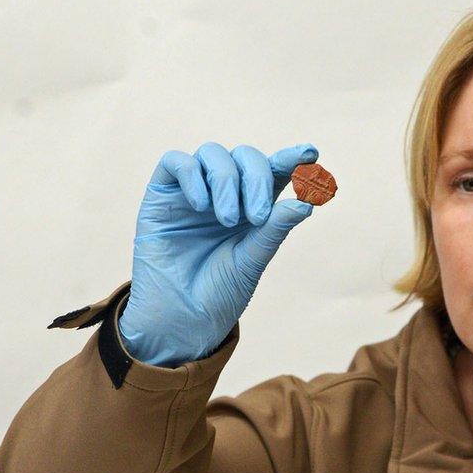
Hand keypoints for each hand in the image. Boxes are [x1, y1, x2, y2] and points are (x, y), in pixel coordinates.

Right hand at [121, 141, 319, 365]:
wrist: (179, 319)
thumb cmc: (219, 293)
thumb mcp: (252, 261)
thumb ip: (274, 230)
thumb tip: (306, 203)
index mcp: (254, 208)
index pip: (275, 173)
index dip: (292, 158)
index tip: (310, 153)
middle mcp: (225, 194)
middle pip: (246, 158)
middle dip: (257, 179)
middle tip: (258, 215)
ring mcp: (194, 192)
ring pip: (213, 154)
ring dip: (226, 181)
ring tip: (227, 220)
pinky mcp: (162, 195)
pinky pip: (176, 162)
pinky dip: (192, 176)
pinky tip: (201, 205)